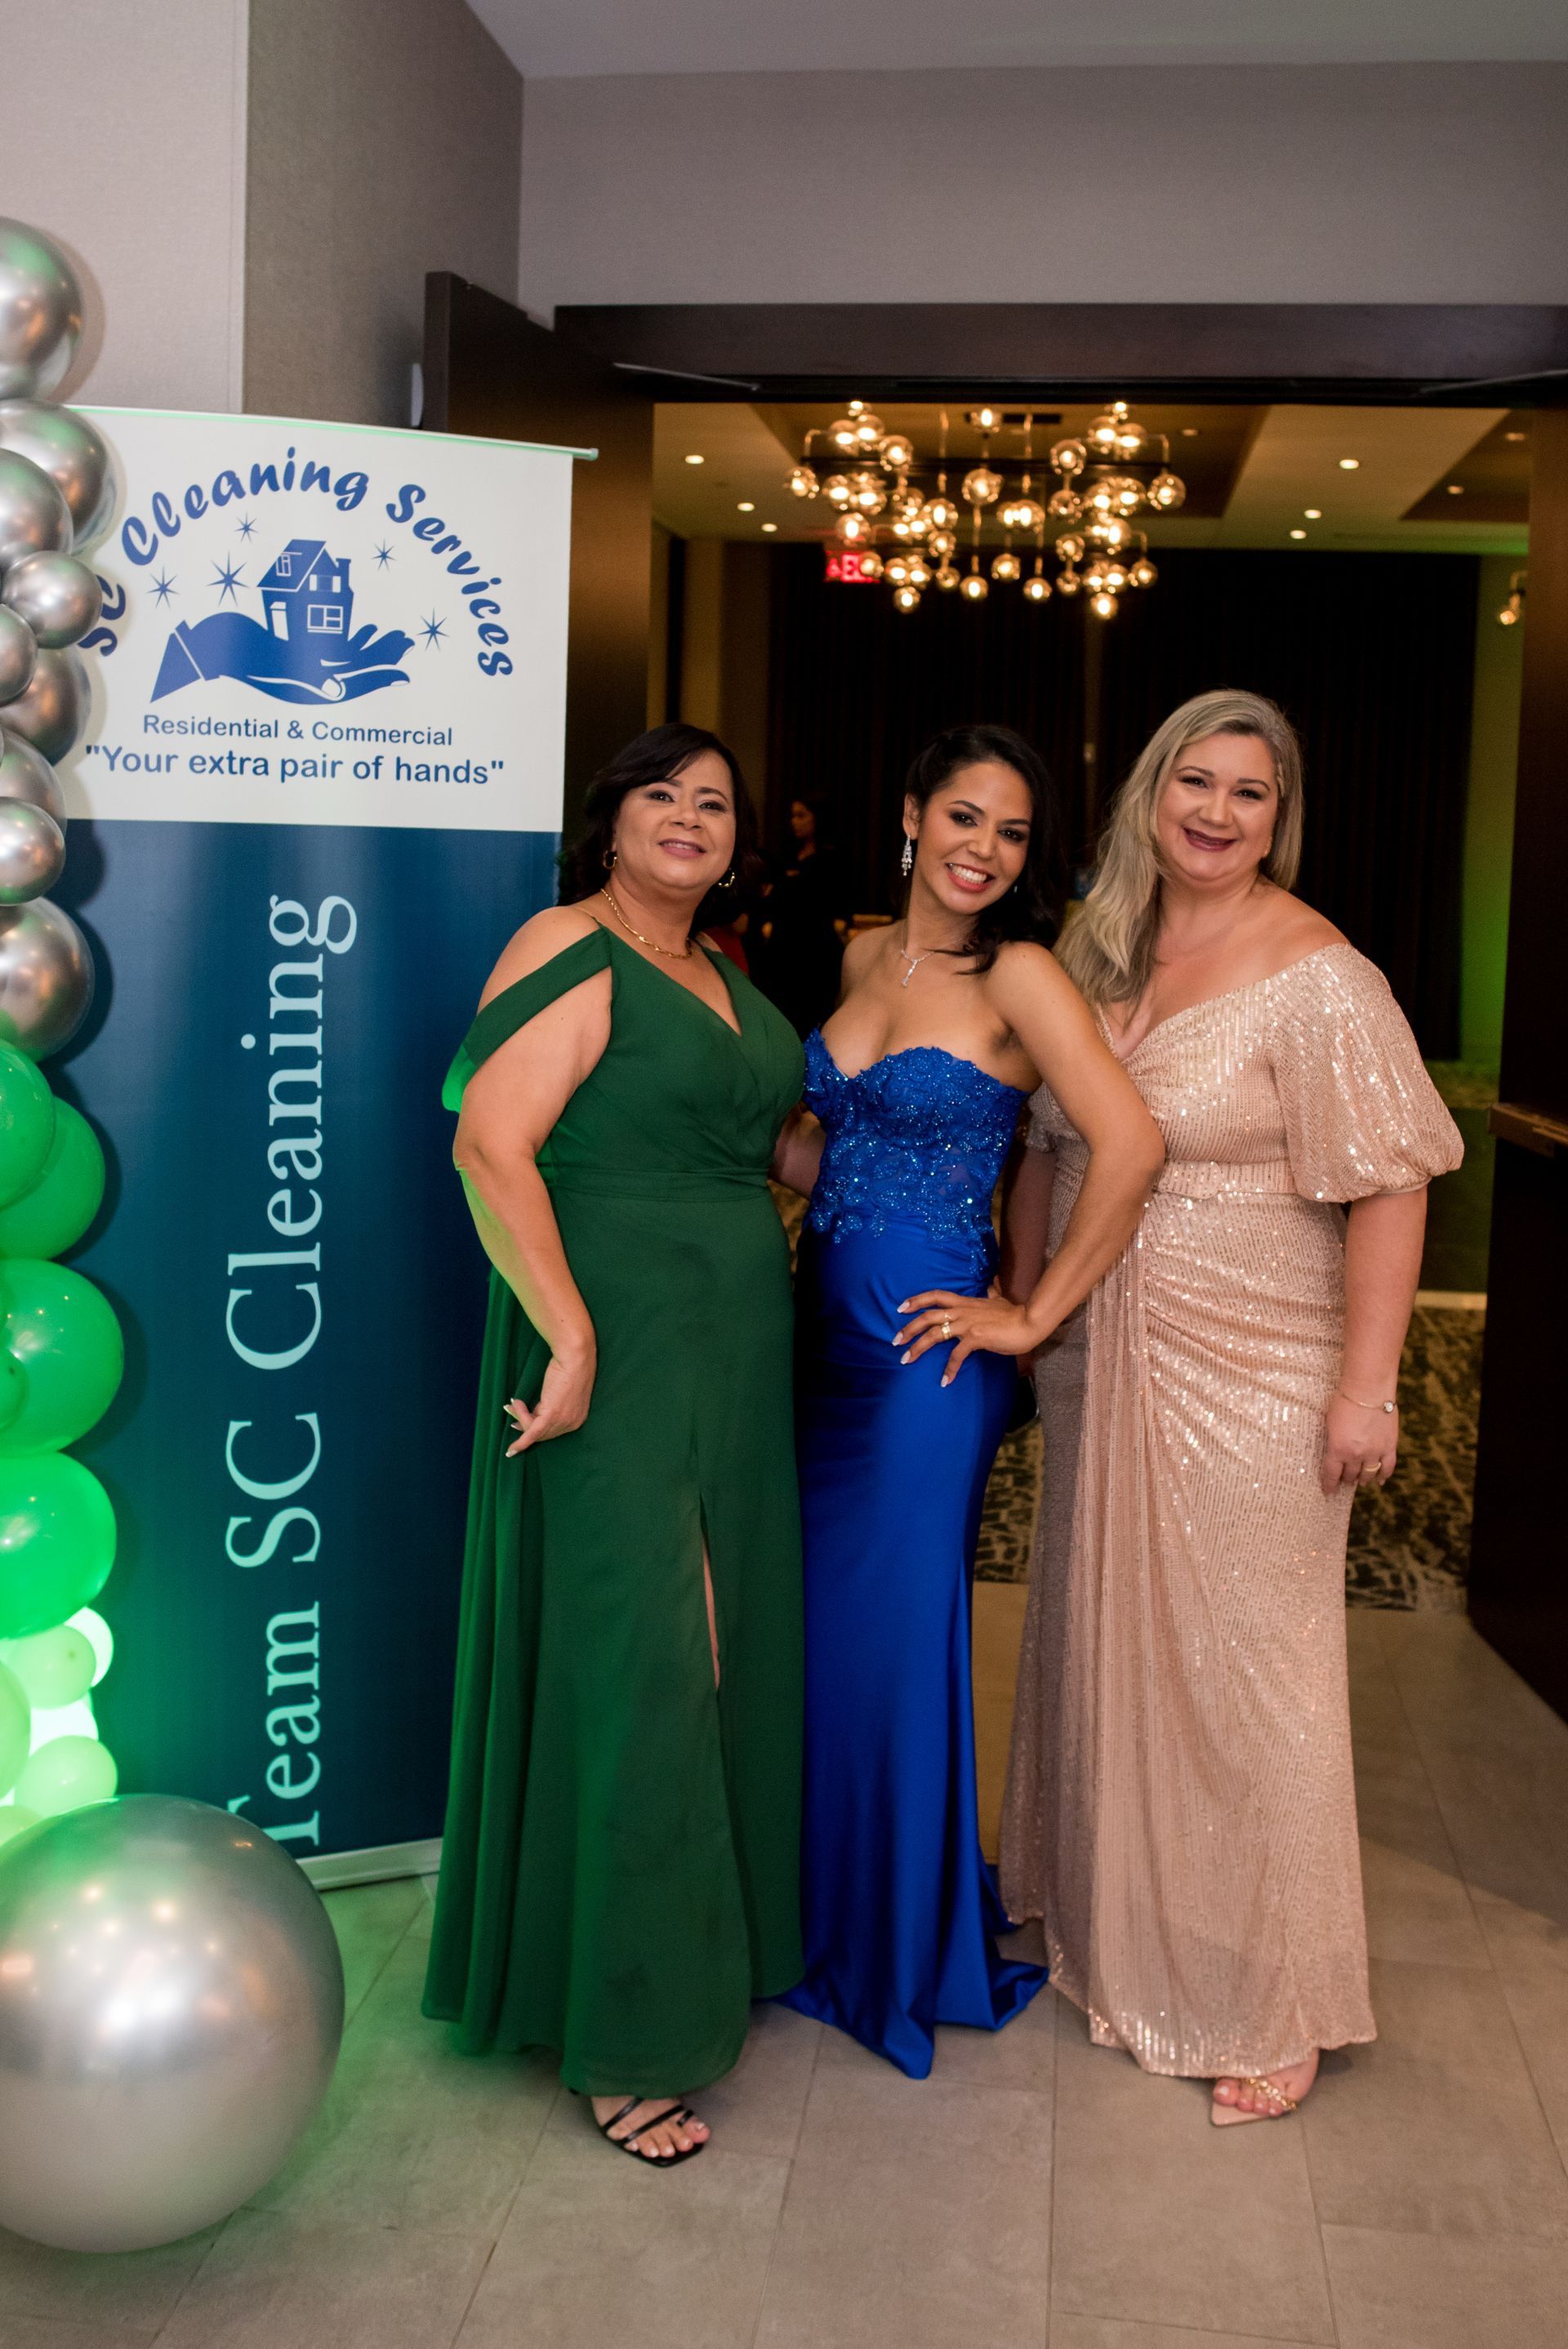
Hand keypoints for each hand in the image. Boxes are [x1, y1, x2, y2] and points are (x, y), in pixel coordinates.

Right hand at [504, 1347, 594, 1453]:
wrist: (575, 1356)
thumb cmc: (570, 1366)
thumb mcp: (561, 1390)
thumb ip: (552, 1403)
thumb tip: (534, 1411)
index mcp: (577, 1418)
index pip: (552, 1430)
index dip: (536, 1427)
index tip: (521, 1422)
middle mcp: (571, 1424)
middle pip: (543, 1434)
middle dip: (525, 1424)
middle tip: (513, 1411)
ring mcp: (562, 1421)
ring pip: (534, 1430)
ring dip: (520, 1418)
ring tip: (513, 1403)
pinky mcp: (551, 1415)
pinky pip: (532, 1433)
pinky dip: (520, 1442)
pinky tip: (510, 1449)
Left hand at [894, 1287, 1044, 1386]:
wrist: (1030, 1321)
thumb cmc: (1015, 1314)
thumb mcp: (999, 1299)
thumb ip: (991, 1293)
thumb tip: (991, 1286)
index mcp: (965, 1302)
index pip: (936, 1296)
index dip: (916, 1300)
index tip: (901, 1308)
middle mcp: (962, 1311)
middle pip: (928, 1316)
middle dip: (909, 1328)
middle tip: (895, 1341)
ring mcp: (968, 1324)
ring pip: (935, 1334)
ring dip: (918, 1347)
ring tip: (906, 1359)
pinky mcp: (976, 1338)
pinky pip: (957, 1354)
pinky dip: (950, 1368)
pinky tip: (945, 1380)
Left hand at [1319, 1393, 1397, 1496]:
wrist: (1368, 1388)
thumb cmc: (1344, 1400)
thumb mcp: (1329, 1422)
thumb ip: (1332, 1440)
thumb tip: (1333, 1451)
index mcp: (1337, 1449)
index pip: (1331, 1474)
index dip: (1329, 1485)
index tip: (1328, 1491)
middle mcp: (1356, 1454)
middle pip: (1350, 1475)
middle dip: (1346, 1479)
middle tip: (1344, 1481)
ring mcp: (1374, 1451)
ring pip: (1368, 1474)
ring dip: (1363, 1479)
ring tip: (1360, 1481)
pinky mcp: (1389, 1446)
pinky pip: (1388, 1467)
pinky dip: (1384, 1475)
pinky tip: (1380, 1480)